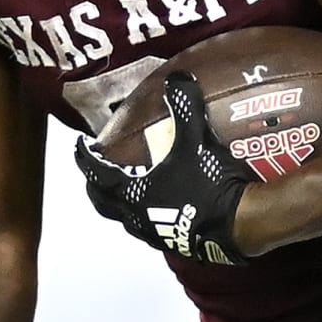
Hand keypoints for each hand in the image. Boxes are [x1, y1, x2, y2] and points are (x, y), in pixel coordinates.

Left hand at [75, 72, 254, 264]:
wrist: (240, 223)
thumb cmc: (211, 184)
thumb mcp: (196, 139)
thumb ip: (185, 107)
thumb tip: (179, 78)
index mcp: (133, 193)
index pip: (96, 173)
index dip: (85, 157)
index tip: (81, 145)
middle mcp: (136, 217)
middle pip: (102, 202)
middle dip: (95, 184)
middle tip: (97, 167)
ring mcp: (154, 235)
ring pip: (124, 217)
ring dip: (119, 201)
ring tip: (127, 182)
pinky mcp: (174, 244)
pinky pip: (147, 228)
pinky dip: (144, 213)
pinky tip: (160, 202)